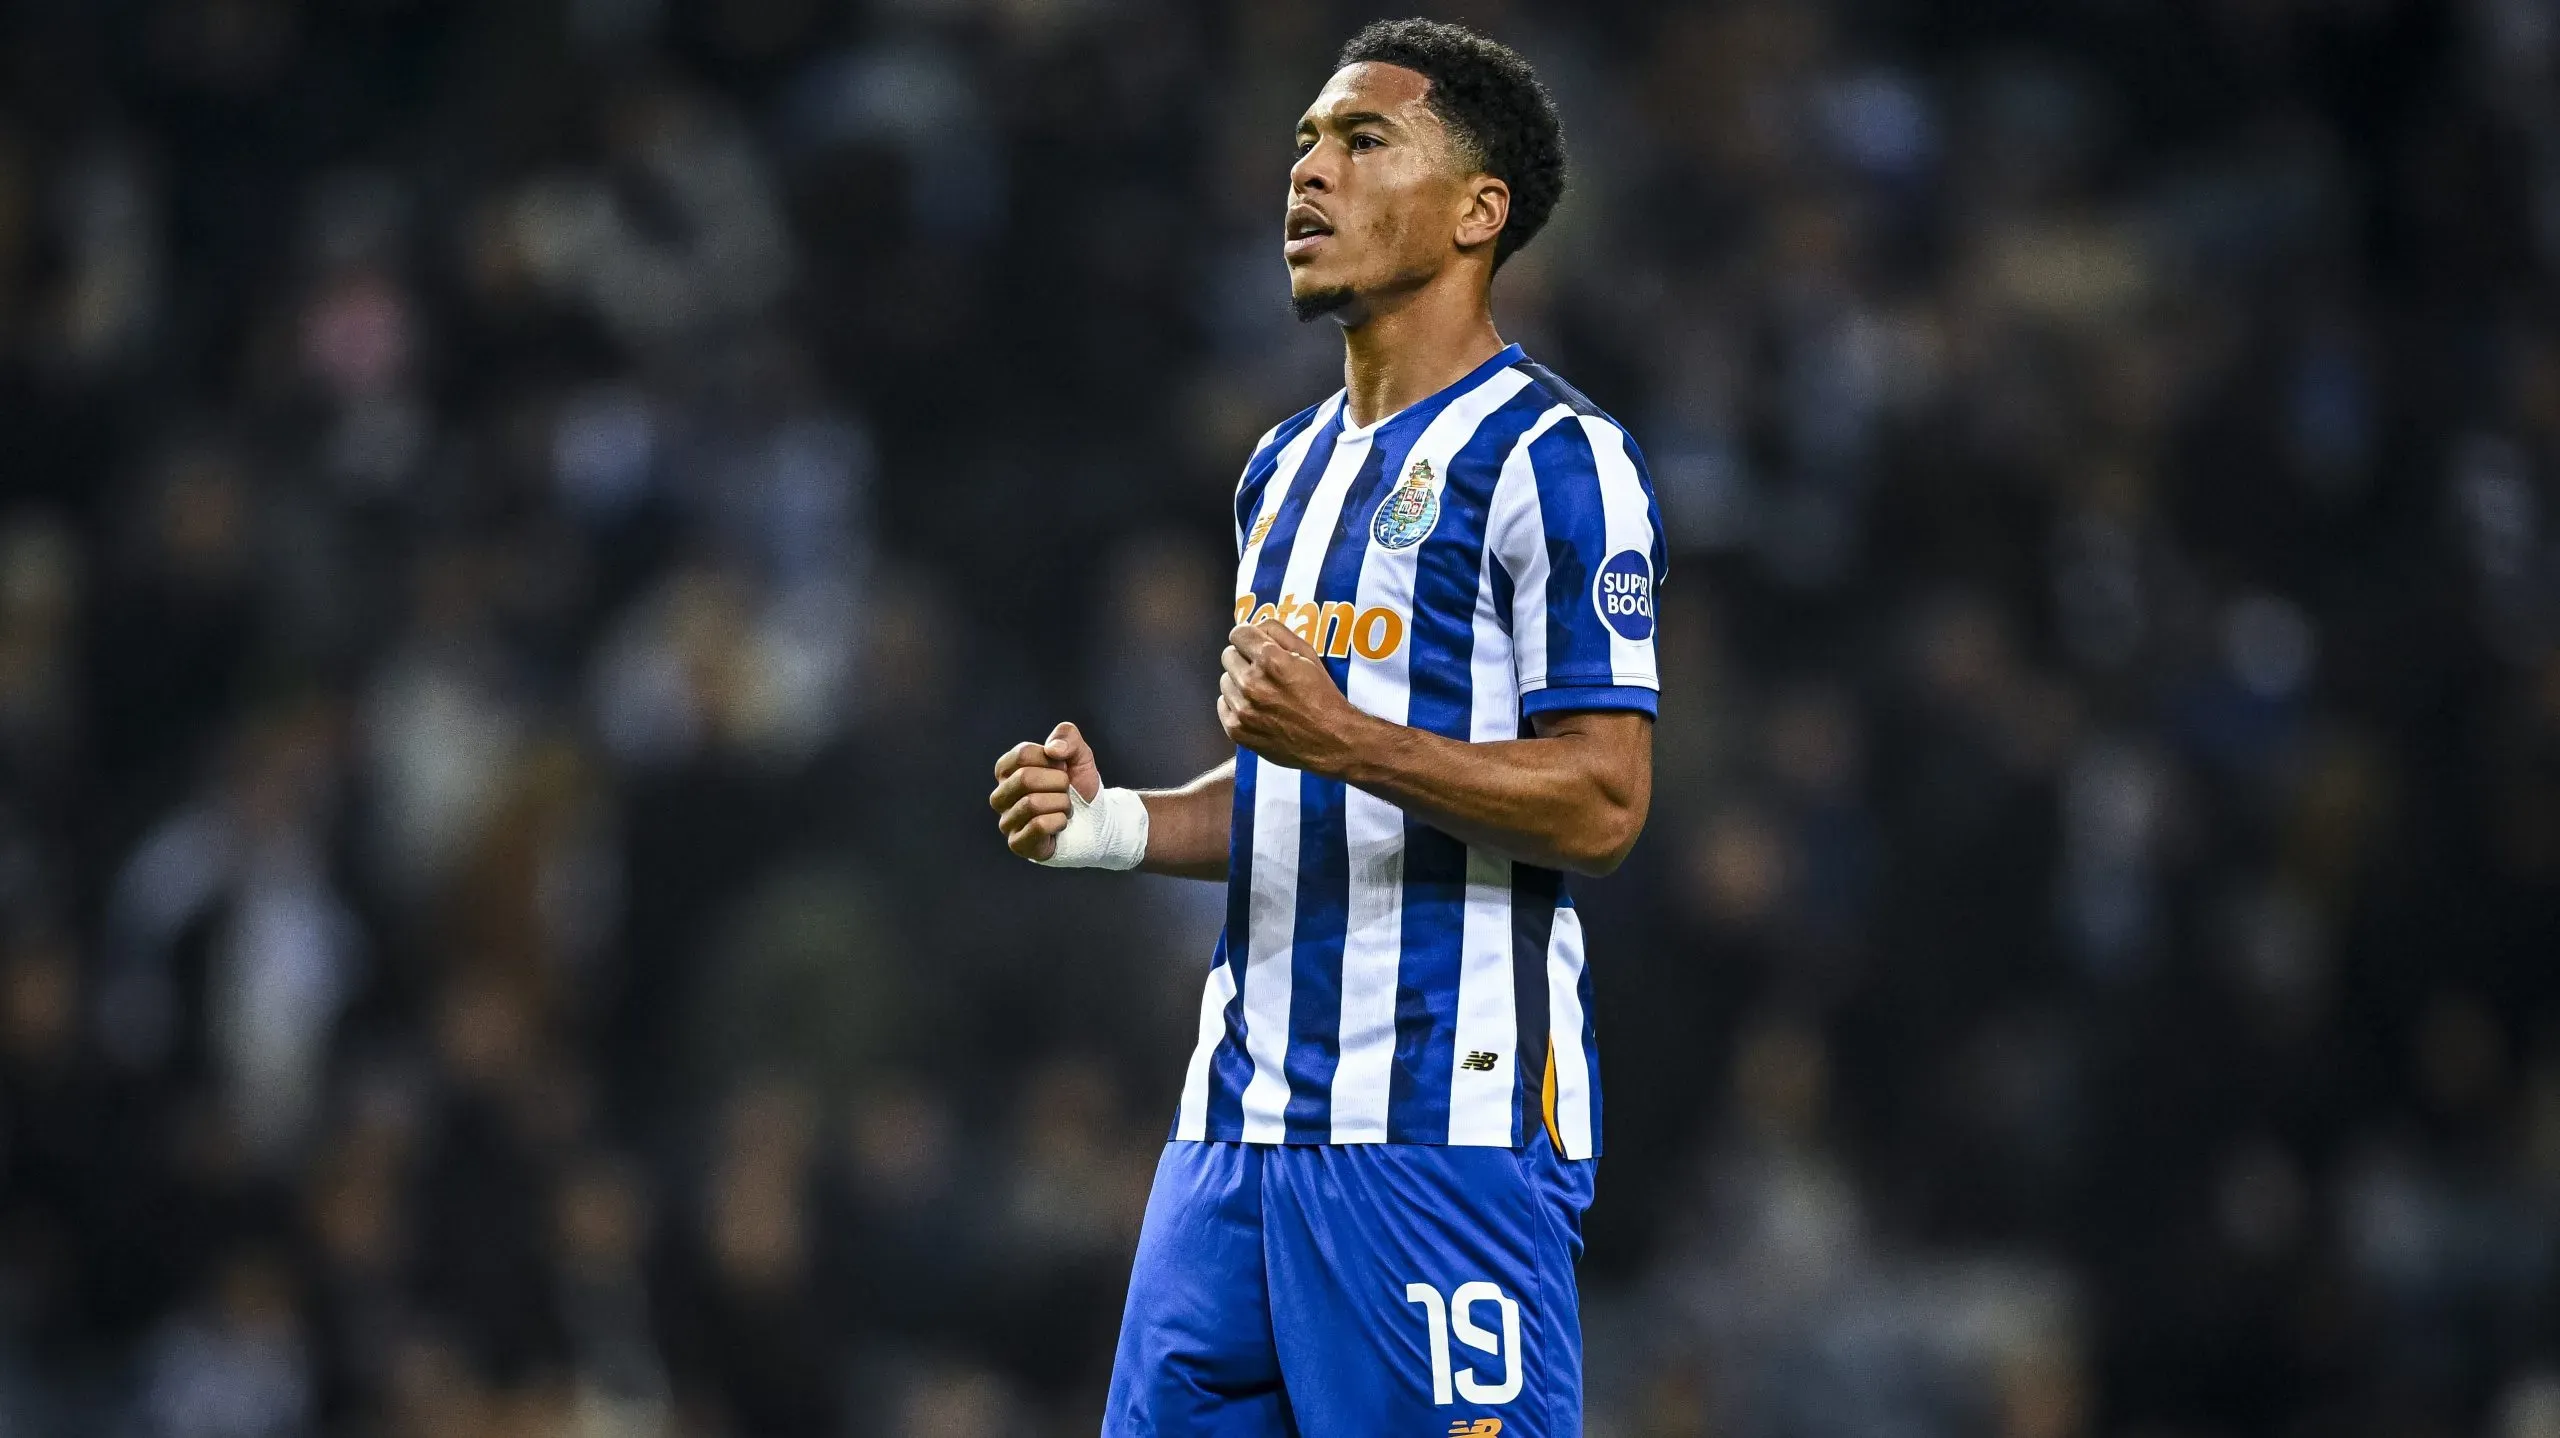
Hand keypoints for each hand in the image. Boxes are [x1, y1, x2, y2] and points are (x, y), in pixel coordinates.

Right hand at [989, 722, 1103, 860]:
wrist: (1096, 821)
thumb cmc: (1079, 787)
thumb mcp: (1078, 755)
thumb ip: (1067, 737)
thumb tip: (1053, 750)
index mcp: (1007, 770)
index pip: (1022, 754)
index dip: (1052, 760)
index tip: (1063, 769)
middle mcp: (1000, 796)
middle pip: (1024, 778)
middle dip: (1058, 783)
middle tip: (1066, 792)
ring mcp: (1007, 821)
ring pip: (1032, 803)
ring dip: (1061, 804)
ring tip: (1065, 808)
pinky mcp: (1018, 843)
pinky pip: (1037, 826)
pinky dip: (1058, 822)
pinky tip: (1061, 824)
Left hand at [1218, 619, 1371, 774]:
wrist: (1331, 741)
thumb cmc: (1323, 696)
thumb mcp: (1310, 655)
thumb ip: (1280, 633)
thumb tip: (1256, 625)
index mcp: (1270, 660)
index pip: (1238, 633)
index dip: (1248, 637)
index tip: (1254, 645)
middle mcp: (1252, 683)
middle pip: (1228, 656)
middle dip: (1244, 659)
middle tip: (1263, 672)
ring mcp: (1242, 709)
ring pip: (1224, 682)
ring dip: (1239, 684)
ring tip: (1262, 694)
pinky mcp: (1237, 730)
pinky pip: (1223, 706)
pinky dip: (1235, 705)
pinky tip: (1256, 710)